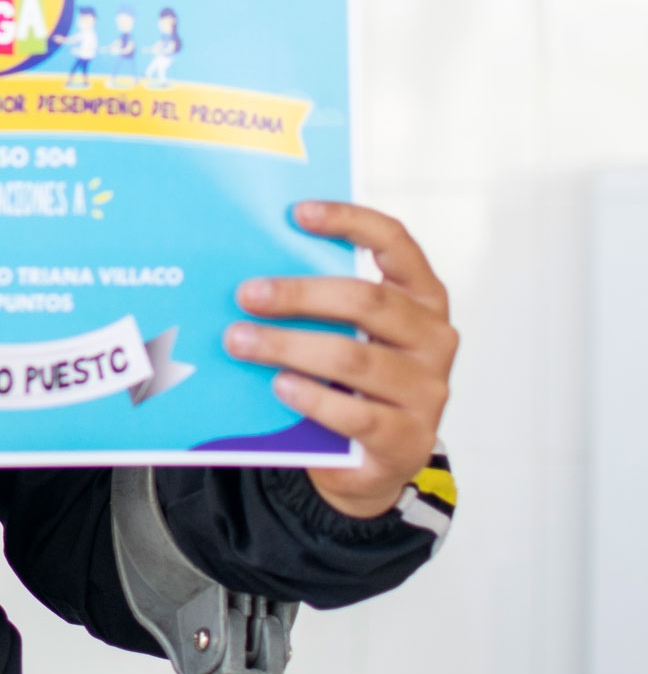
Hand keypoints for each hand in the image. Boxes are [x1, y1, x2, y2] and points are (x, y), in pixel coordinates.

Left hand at [224, 202, 456, 519]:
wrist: (367, 461)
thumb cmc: (348, 380)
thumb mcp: (342, 333)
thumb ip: (319, 304)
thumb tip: (251, 273)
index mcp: (421, 297)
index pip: (396, 244)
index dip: (350, 222)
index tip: (297, 213)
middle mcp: (434, 338)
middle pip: (367, 301)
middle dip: (300, 294)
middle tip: (245, 294)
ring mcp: (428, 390)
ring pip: (354, 357)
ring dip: (288, 346)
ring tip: (240, 341)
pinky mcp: (410, 438)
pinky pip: (358, 414)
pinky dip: (314, 397)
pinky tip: (280, 386)